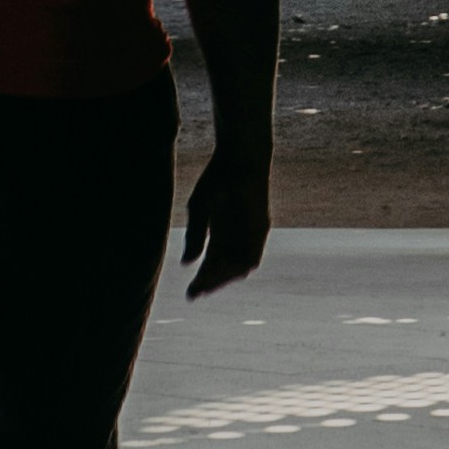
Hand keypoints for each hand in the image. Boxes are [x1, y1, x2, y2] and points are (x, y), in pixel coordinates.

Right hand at [182, 144, 271, 297]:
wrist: (241, 155)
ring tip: (206, 285)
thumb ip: (195, 236)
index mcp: (222, 228)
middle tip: (195, 294)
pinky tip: (224, 273)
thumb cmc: (218, 177)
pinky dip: (238, 267)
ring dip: (223, 278)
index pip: (213, 260)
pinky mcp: (262, 228)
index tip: (189, 293)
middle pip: (225, 266)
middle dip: (211, 281)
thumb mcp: (199, 208)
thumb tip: (187, 264)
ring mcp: (252, 232)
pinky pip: (252, 255)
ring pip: (240, 266)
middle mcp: (239, 234)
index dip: (202, 276)